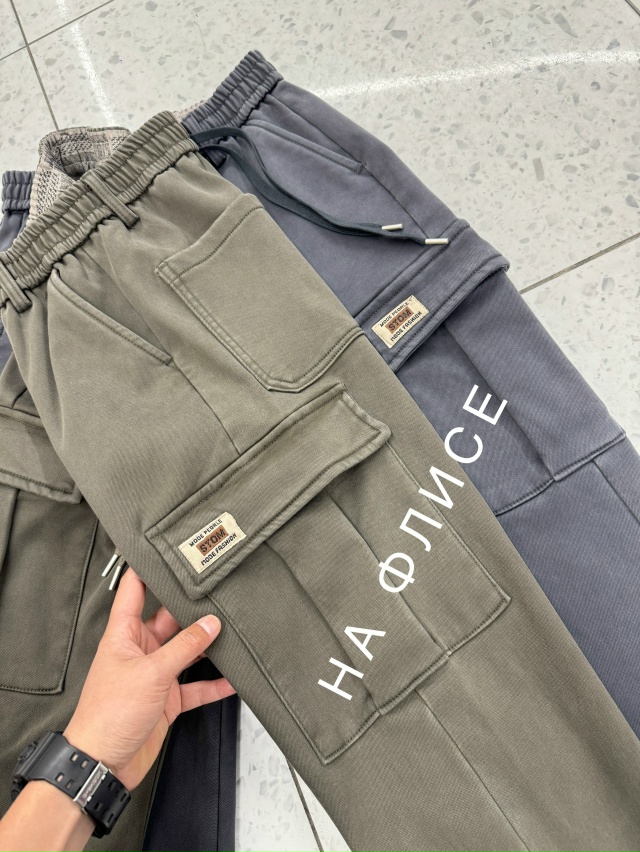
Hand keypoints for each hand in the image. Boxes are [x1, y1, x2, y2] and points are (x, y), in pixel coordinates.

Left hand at [63, 567, 235, 789]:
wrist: (103, 763)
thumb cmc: (109, 715)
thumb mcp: (152, 672)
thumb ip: (185, 647)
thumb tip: (210, 624)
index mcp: (124, 635)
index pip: (134, 592)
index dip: (146, 570)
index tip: (165, 550)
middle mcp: (140, 651)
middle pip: (170, 621)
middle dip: (193, 611)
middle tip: (219, 594)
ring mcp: (155, 675)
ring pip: (187, 653)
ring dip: (208, 647)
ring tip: (234, 632)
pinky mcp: (166, 700)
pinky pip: (195, 686)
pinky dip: (214, 683)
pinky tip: (234, 679)